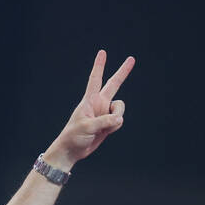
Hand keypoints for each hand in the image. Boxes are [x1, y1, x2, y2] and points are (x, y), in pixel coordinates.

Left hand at [47, 50, 134, 167]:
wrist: (72, 151)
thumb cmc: (73, 137)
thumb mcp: (87, 128)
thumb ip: (104, 122)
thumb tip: (119, 119)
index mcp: (89, 100)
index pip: (95, 79)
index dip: (99, 66)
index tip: (102, 52)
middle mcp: (98, 104)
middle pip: (114, 84)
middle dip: (123, 72)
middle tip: (132, 58)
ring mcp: (104, 113)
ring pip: (120, 108)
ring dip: (117, 118)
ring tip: (105, 127)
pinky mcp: (108, 123)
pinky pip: (119, 121)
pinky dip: (115, 127)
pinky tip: (105, 132)